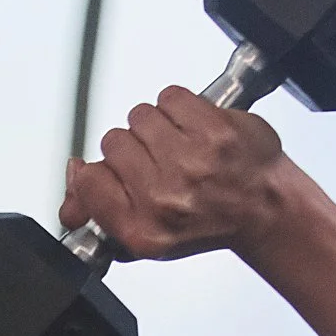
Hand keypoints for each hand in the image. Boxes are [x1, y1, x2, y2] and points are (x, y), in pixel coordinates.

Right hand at [59, 85, 286, 262]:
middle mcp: (164, 197)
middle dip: (130, 149)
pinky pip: (170, 97)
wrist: (262, 207)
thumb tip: (72, 178)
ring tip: (175, 146)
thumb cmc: (208, 221)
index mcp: (142, 229)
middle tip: (155, 164)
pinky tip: (190, 129)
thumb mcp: (147, 237)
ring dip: (153, 126)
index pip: (89, 183)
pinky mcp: (213, 128)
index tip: (105, 175)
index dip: (92, 175)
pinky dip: (177, 107)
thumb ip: (102, 210)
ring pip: (140, 117)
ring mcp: (191, 160)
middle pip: (113, 143)